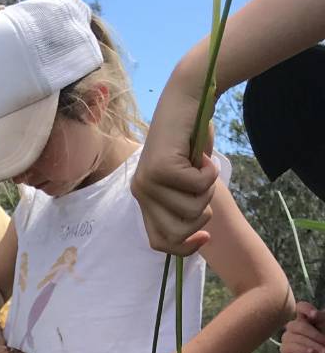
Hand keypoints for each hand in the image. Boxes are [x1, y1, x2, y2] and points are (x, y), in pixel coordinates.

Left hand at [131, 86, 218, 255]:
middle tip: (202, 188)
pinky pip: (199, 186)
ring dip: (208, 190)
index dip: (184, 248)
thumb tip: (198, 237)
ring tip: (200, 168)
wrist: (184, 105)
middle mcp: (141, 193)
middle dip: (202, 216)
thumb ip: (183, 206)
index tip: (205, 237)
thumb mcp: (184, 182)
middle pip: (179, 232)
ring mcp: (148, 181)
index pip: (159, 242)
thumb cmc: (190, 145)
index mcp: (145, 200)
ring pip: (193, 210)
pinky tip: (200, 156)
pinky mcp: (161, 168)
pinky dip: (210, 172)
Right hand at [280, 302, 324, 352]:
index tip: (315, 315)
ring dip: (313, 345)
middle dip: (315, 335)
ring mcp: (287, 337)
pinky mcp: (284, 349)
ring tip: (324, 352)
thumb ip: (321, 320)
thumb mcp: (323, 331)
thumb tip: (316, 314)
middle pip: (300, 325)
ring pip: (297, 337)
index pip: (301, 307)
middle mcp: (293, 326)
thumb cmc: (320, 345)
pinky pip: (292, 346)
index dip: (306, 308)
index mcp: (304, 319)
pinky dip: (304, 349)